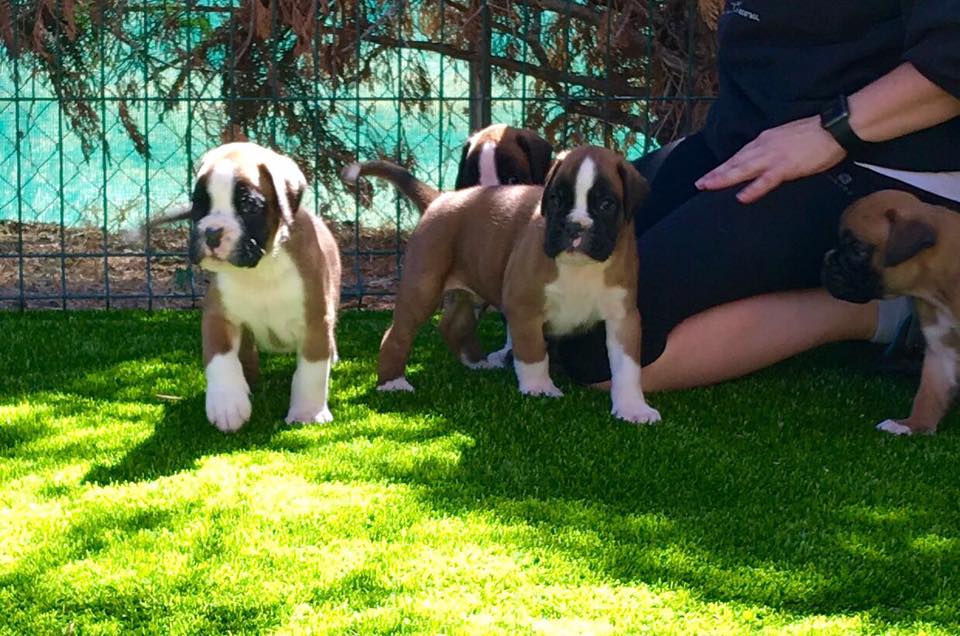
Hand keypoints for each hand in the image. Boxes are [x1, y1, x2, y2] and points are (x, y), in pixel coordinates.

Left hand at [695, 116, 846, 203]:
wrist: (836, 126)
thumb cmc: (815, 134)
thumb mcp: (786, 137)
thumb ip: (772, 147)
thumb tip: (762, 159)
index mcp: (765, 139)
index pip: (739, 155)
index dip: (723, 165)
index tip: (709, 175)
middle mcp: (764, 146)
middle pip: (735, 162)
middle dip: (716, 173)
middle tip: (699, 184)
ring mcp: (774, 156)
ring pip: (743, 169)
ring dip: (724, 178)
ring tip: (708, 186)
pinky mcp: (787, 166)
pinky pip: (766, 180)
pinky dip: (752, 188)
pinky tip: (740, 196)